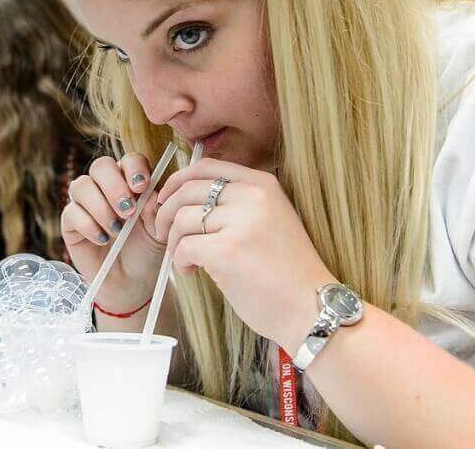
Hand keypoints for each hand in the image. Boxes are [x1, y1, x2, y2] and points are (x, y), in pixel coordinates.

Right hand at [60, 154, 165, 311]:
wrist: (131, 282)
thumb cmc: (147, 251)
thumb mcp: (159, 232)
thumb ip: (156, 212)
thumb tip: (150, 195)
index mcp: (131, 181)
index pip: (129, 160)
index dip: (134, 168)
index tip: (142, 187)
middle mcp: (106, 186)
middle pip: (101, 165)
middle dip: (114, 186)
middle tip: (128, 211)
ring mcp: (85, 202)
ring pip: (81, 185)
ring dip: (101, 206)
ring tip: (117, 230)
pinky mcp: (70, 222)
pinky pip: (71, 212)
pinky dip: (88, 224)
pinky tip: (103, 239)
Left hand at [154, 158, 335, 345]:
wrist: (311, 307)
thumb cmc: (287, 271)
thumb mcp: (270, 219)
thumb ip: (239, 203)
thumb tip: (188, 198)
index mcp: (263, 184)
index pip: (206, 167)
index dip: (178, 181)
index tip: (166, 199)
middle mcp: (252, 196)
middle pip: (187, 189)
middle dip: (165, 212)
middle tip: (163, 233)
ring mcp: (241, 222)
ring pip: (181, 218)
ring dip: (173, 241)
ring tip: (184, 259)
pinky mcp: (227, 251)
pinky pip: (185, 246)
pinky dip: (179, 260)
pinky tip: (191, 271)